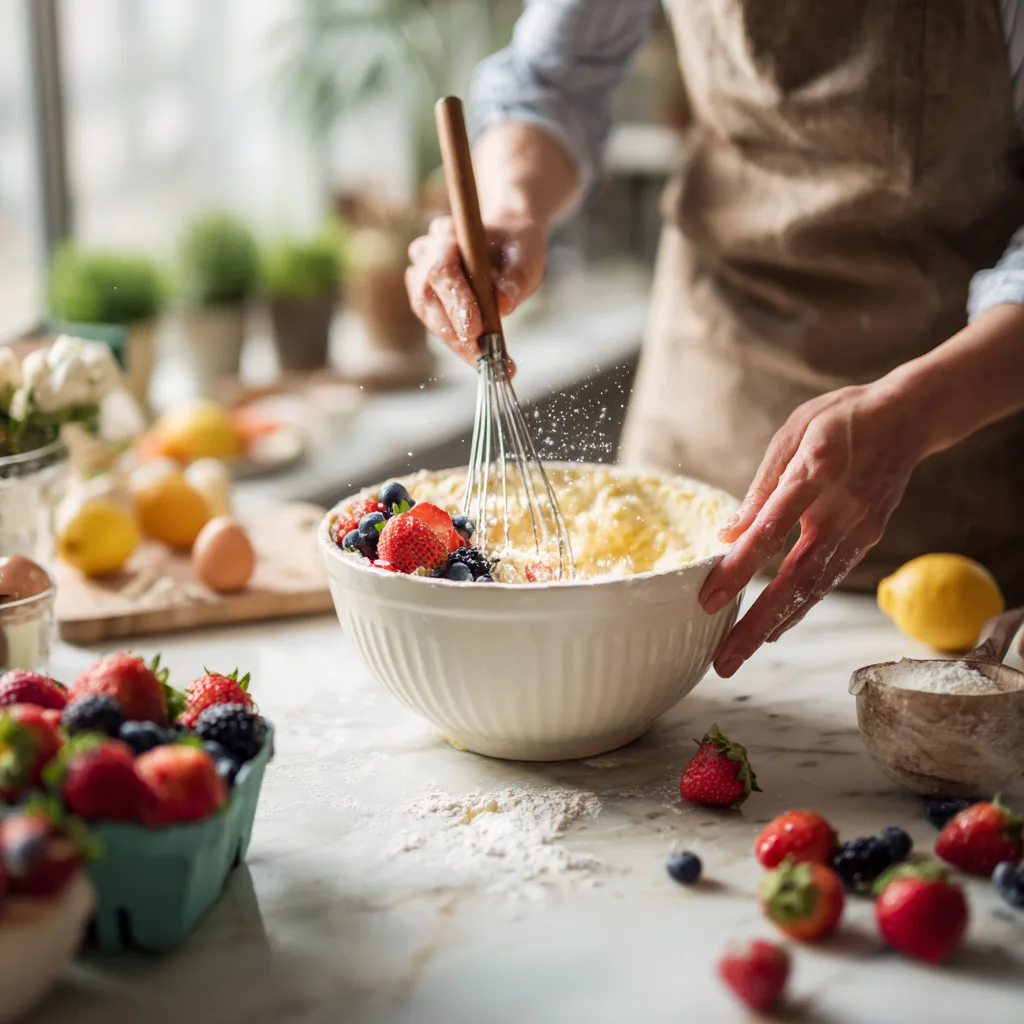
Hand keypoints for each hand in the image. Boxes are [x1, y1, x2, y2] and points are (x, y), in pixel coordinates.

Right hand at [405, 215, 545, 365]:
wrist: (507, 243)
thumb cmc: (515, 247)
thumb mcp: (525, 258)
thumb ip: (515, 279)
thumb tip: (502, 306)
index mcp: (448, 234)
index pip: (443, 270)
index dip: (456, 301)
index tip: (474, 329)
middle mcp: (426, 253)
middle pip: (428, 296)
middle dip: (454, 331)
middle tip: (482, 356)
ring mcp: (420, 277)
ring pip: (428, 314)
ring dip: (456, 342)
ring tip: (485, 361)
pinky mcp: (426, 300)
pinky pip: (436, 325)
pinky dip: (457, 344)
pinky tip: (478, 357)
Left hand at [699, 382, 930, 676]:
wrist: (910, 415)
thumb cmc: (841, 419)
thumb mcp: (793, 433)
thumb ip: (762, 487)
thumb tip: (727, 533)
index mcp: (819, 470)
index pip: (773, 527)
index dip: (741, 565)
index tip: (710, 598)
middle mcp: (844, 509)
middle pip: (796, 577)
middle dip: (757, 622)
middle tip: (723, 659)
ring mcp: (860, 529)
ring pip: (814, 588)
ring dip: (774, 625)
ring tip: (737, 655)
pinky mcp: (867, 539)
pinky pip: (827, 580)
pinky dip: (798, 607)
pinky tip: (773, 628)